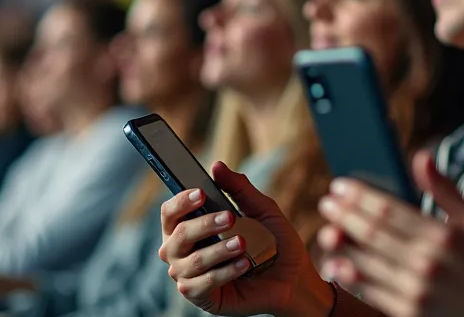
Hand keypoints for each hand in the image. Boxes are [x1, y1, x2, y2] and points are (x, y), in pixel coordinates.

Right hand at [158, 161, 334, 316]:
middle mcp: (182, 252)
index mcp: (190, 227)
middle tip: (230, 218)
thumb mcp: (261, 209)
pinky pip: (202, 285)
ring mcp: (189, 276)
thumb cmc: (273, 242)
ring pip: (192, 261)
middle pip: (178, 235)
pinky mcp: (201, 297)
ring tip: (244, 243)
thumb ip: (238, 188)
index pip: (170, 213)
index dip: (181, 202)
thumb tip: (216, 166)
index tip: (201, 193)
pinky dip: (224, 272)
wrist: (293, 278)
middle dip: (205, 224)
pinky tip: (244, 264)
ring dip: (219, 250)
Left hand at [317, 150, 463, 316]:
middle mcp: (428, 262)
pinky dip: (352, 279)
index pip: (389, 209)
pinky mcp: (413, 315)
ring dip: (342, 246)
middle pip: (373, 234)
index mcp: (444, 235)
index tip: (340, 186)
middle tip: (327, 203)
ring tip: (326, 232)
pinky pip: (374, 294)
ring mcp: (418, 291)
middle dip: (345, 215)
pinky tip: (338, 266)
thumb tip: (421, 156)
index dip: (359, 196)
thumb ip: (446, 190)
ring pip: (367, 264)